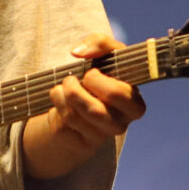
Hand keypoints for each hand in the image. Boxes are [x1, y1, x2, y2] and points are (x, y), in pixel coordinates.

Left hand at [21, 34, 144, 179]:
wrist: (85, 101)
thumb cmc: (102, 75)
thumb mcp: (108, 54)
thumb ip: (100, 43)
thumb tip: (78, 52)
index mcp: (134, 104)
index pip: (118, 95)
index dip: (98, 81)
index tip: (91, 72)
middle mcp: (121, 125)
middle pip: (94, 111)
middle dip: (74, 89)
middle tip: (71, 79)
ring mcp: (100, 138)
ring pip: (73, 117)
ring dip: (60, 95)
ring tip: (63, 87)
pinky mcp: (81, 146)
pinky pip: (61, 128)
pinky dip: (54, 109)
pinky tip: (60, 104)